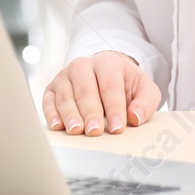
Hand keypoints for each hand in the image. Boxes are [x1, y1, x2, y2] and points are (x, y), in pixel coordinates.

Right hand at [43, 50, 162, 135]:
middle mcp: (83, 65)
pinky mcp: (52, 88)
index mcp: (108, 62)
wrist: (105, 72)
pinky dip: (51, 114)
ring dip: (70, 114)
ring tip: (76, 130)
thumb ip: (145, 102)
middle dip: (91, 112)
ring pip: (66, 96)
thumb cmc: (125, 85)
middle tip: (95, 131)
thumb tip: (135, 117)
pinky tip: (58, 126)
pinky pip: (48, 101)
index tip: (117, 127)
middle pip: (86, 90)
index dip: (114, 108)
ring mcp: (65, 76)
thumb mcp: (144, 89)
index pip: (110, 86)